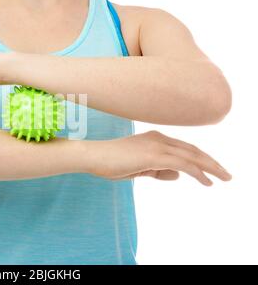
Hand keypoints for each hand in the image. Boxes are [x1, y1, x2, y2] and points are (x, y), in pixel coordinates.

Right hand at [84, 131, 231, 185]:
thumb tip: (177, 175)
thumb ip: (157, 170)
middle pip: (192, 149)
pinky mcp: (154, 155)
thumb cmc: (110, 162)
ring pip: (192, 156)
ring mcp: (157, 145)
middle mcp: (159, 138)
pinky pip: (183, 164)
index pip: (184, 148)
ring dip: (210, 167)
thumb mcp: (138, 168)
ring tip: (223, 177)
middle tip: (226, 174)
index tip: (211, 168)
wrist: (93, 156)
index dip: (200, 158)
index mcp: (154, 138)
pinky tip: (206, 181)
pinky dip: (197, 172)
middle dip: (211, 162)